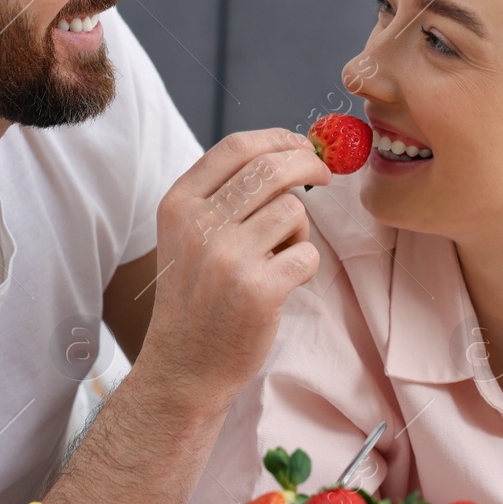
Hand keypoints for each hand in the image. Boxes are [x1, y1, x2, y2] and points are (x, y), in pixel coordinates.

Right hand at [136, 128, 331, 407]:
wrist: (185, 365)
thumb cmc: (197, 296)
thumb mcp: (188, 235)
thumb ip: (224, 194)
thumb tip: (287, 152)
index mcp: (179, 204)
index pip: (236, 146)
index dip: (277, 138)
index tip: (300, 144)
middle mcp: (199, 225)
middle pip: (272, 168)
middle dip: (308, 164)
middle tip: (324, 175)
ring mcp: (228, 257)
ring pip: (294, 211)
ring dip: (299, 231)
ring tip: (278, 257)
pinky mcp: (258, 290)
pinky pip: (307, 255)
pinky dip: (304, 266)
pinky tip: (281, 284)